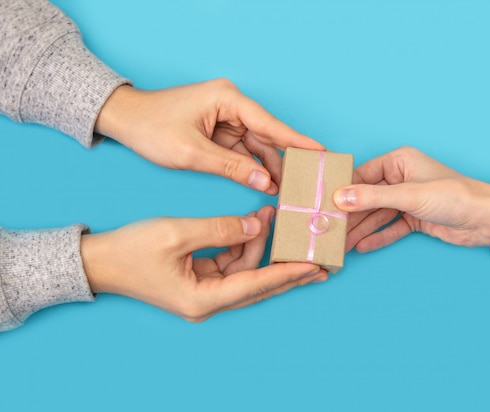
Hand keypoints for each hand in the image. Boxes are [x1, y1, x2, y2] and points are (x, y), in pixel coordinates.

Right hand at [80, 206, 326, 321]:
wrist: (100, 261)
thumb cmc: (132, 250)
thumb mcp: (178, 232)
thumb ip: (221, 228)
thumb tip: (256, 225)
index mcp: (202, 299)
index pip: (255, 285)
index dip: (286, 273)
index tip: (313, 266)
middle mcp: (208, 302)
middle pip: (258, 285)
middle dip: (288, 271)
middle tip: (320, 261)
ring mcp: (205, 292)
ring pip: (247, 271)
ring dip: (261, 246)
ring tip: (276, 217)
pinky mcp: (201, 280)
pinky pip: (232, 264)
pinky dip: (244, 245)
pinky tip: (255, 224)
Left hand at [95, 79, 323, 193]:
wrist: (124, 120)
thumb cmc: (152, 128)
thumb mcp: (192, 153)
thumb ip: (231, 168)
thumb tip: (265, 181)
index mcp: (227, 99)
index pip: (270, 123)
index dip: (297, 141)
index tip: (321, 152)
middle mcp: (231, 106)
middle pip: (267, 136)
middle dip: (284, 160)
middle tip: (306, 181)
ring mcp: (226, 118)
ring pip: (257, 146)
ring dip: (269, 168)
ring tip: (287, 190)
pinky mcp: (220, 131)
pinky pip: (243, 151)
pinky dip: (252, 168)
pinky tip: (265, 184)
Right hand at [332, 146, 489, 251]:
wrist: (487, 219)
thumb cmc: (454, 196)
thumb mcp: (409, 196)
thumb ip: (373, 198)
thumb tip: (340, 198)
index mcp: (399, 162)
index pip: (363, 175)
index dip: (343, 190)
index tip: (323, 204)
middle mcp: (401, 178)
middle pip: (368, 197)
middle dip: (350, 214)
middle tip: (330, 228)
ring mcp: (408, 199)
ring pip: (377, 214)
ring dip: (361, 229)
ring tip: (342, 244)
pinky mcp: (415, 218)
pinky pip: (390, 227)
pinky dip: (378, 236)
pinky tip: (361, 246)